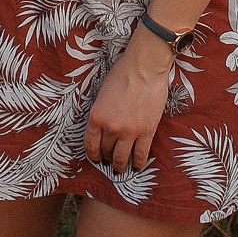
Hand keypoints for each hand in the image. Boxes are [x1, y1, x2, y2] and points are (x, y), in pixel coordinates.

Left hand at [83, 28, 175, 175]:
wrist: (145, 67)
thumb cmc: (123, 74)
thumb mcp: (102, 94)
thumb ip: (101, 113)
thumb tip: (103, 127)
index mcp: (96, 117)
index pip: (90, 145)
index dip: (93, 155)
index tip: (96, 159)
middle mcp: (111, 128)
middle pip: (106, 151)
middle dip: (107, 158)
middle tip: (110, 161)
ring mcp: (130, 131)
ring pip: (122, 158)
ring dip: (120, 166)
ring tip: (121, 169)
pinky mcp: (147, 131)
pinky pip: (141, 155)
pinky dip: (138, 163)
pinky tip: (137, 166)